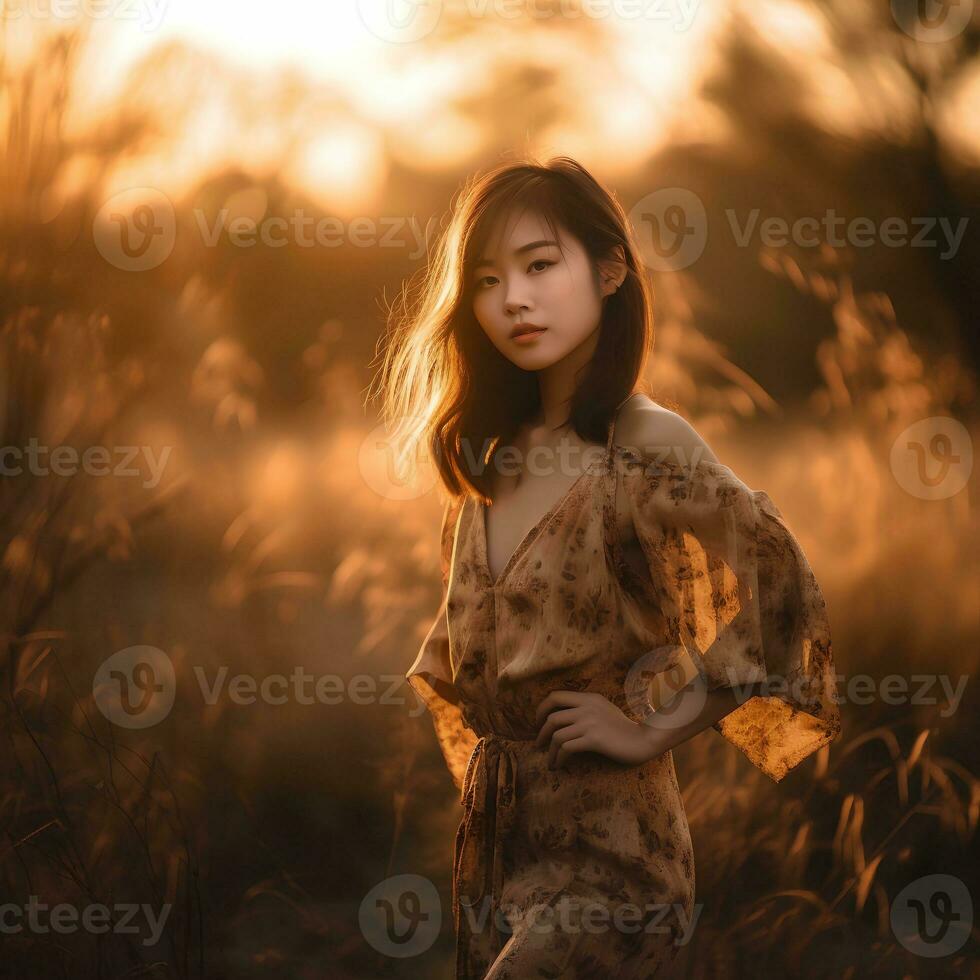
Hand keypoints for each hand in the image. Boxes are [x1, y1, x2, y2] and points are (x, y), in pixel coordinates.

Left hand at [534, 690, 661, 769]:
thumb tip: (561, 717)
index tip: (539, 722)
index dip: (542, 709)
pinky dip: (559, 758)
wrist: (643, 740)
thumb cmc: (623, 728)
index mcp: (588, 697)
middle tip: (539, 744)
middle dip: (541, 733)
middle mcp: (587, 707)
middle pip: (552, 717)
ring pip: (557, 735)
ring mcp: (590, 723)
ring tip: (550, 761)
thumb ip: (584, 708)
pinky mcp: (593, 739)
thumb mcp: (603, 709)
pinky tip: (559, 764)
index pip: (555, 696)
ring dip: (549, 751)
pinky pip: (567, 748)